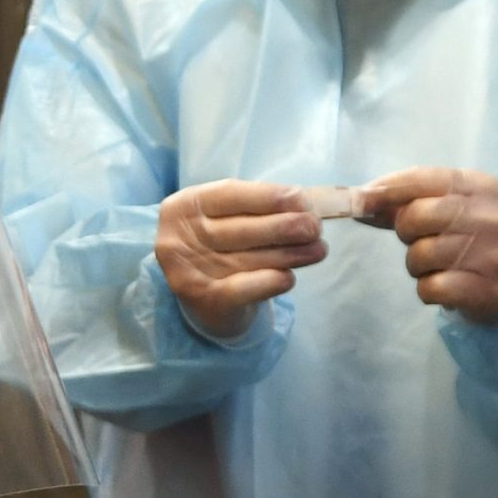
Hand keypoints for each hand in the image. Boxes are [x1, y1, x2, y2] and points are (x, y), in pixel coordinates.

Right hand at [156, 180, 327, 337]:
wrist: (205, 303)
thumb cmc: (222, 250)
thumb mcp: (228, 221)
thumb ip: (257, 210)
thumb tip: (303, 203)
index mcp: (185, 206)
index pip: (231, 194)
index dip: (269, 197)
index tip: (302, 200)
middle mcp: (179, 236)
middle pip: (242, 228)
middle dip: (285, 226)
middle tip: (316, 227)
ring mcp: (188, 270)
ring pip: (249, 258)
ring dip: (290, 254)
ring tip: (318, 250)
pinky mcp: (203, 299)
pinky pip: (245, 288)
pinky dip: (272, 281)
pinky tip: (290, 278)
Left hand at [358, 167, 497, 324]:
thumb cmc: (468, 235)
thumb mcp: (446, 209)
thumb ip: (406, 202)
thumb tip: (358, 200)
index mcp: (480, 186)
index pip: (422, 178)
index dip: (387, 189)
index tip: (361, 200)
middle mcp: (491, 216)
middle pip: (417, 216)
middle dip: (405, 231)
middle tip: (420, 240)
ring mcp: (493, 254)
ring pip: (420, 255)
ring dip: (417, 265)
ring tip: (438, 265)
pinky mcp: (488, 290)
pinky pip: (431, 288)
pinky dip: (428, 290)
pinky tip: (446, 285)